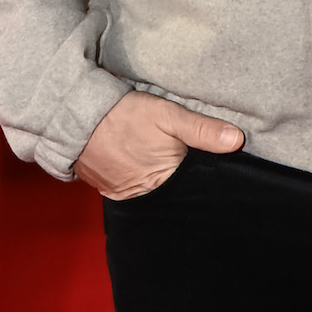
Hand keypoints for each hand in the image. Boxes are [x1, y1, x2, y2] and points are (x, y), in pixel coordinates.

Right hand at [76, 90, 243, 199]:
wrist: (74, 116)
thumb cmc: (123, 115)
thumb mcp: (167, 115)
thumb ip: (202, 130)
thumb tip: (237, 141)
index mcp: (164, 182)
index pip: (194, 188)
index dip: (202, 177)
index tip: (207, 166)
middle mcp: (144, 196)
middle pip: (174, 192)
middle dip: (181, 180)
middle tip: (180, 158)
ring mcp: (123, 195)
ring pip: (152, 190)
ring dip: (158, 178)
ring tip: (158, 159)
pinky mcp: (107, 189)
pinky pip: (131, 188)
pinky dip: (138, 178)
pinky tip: (140, 162)